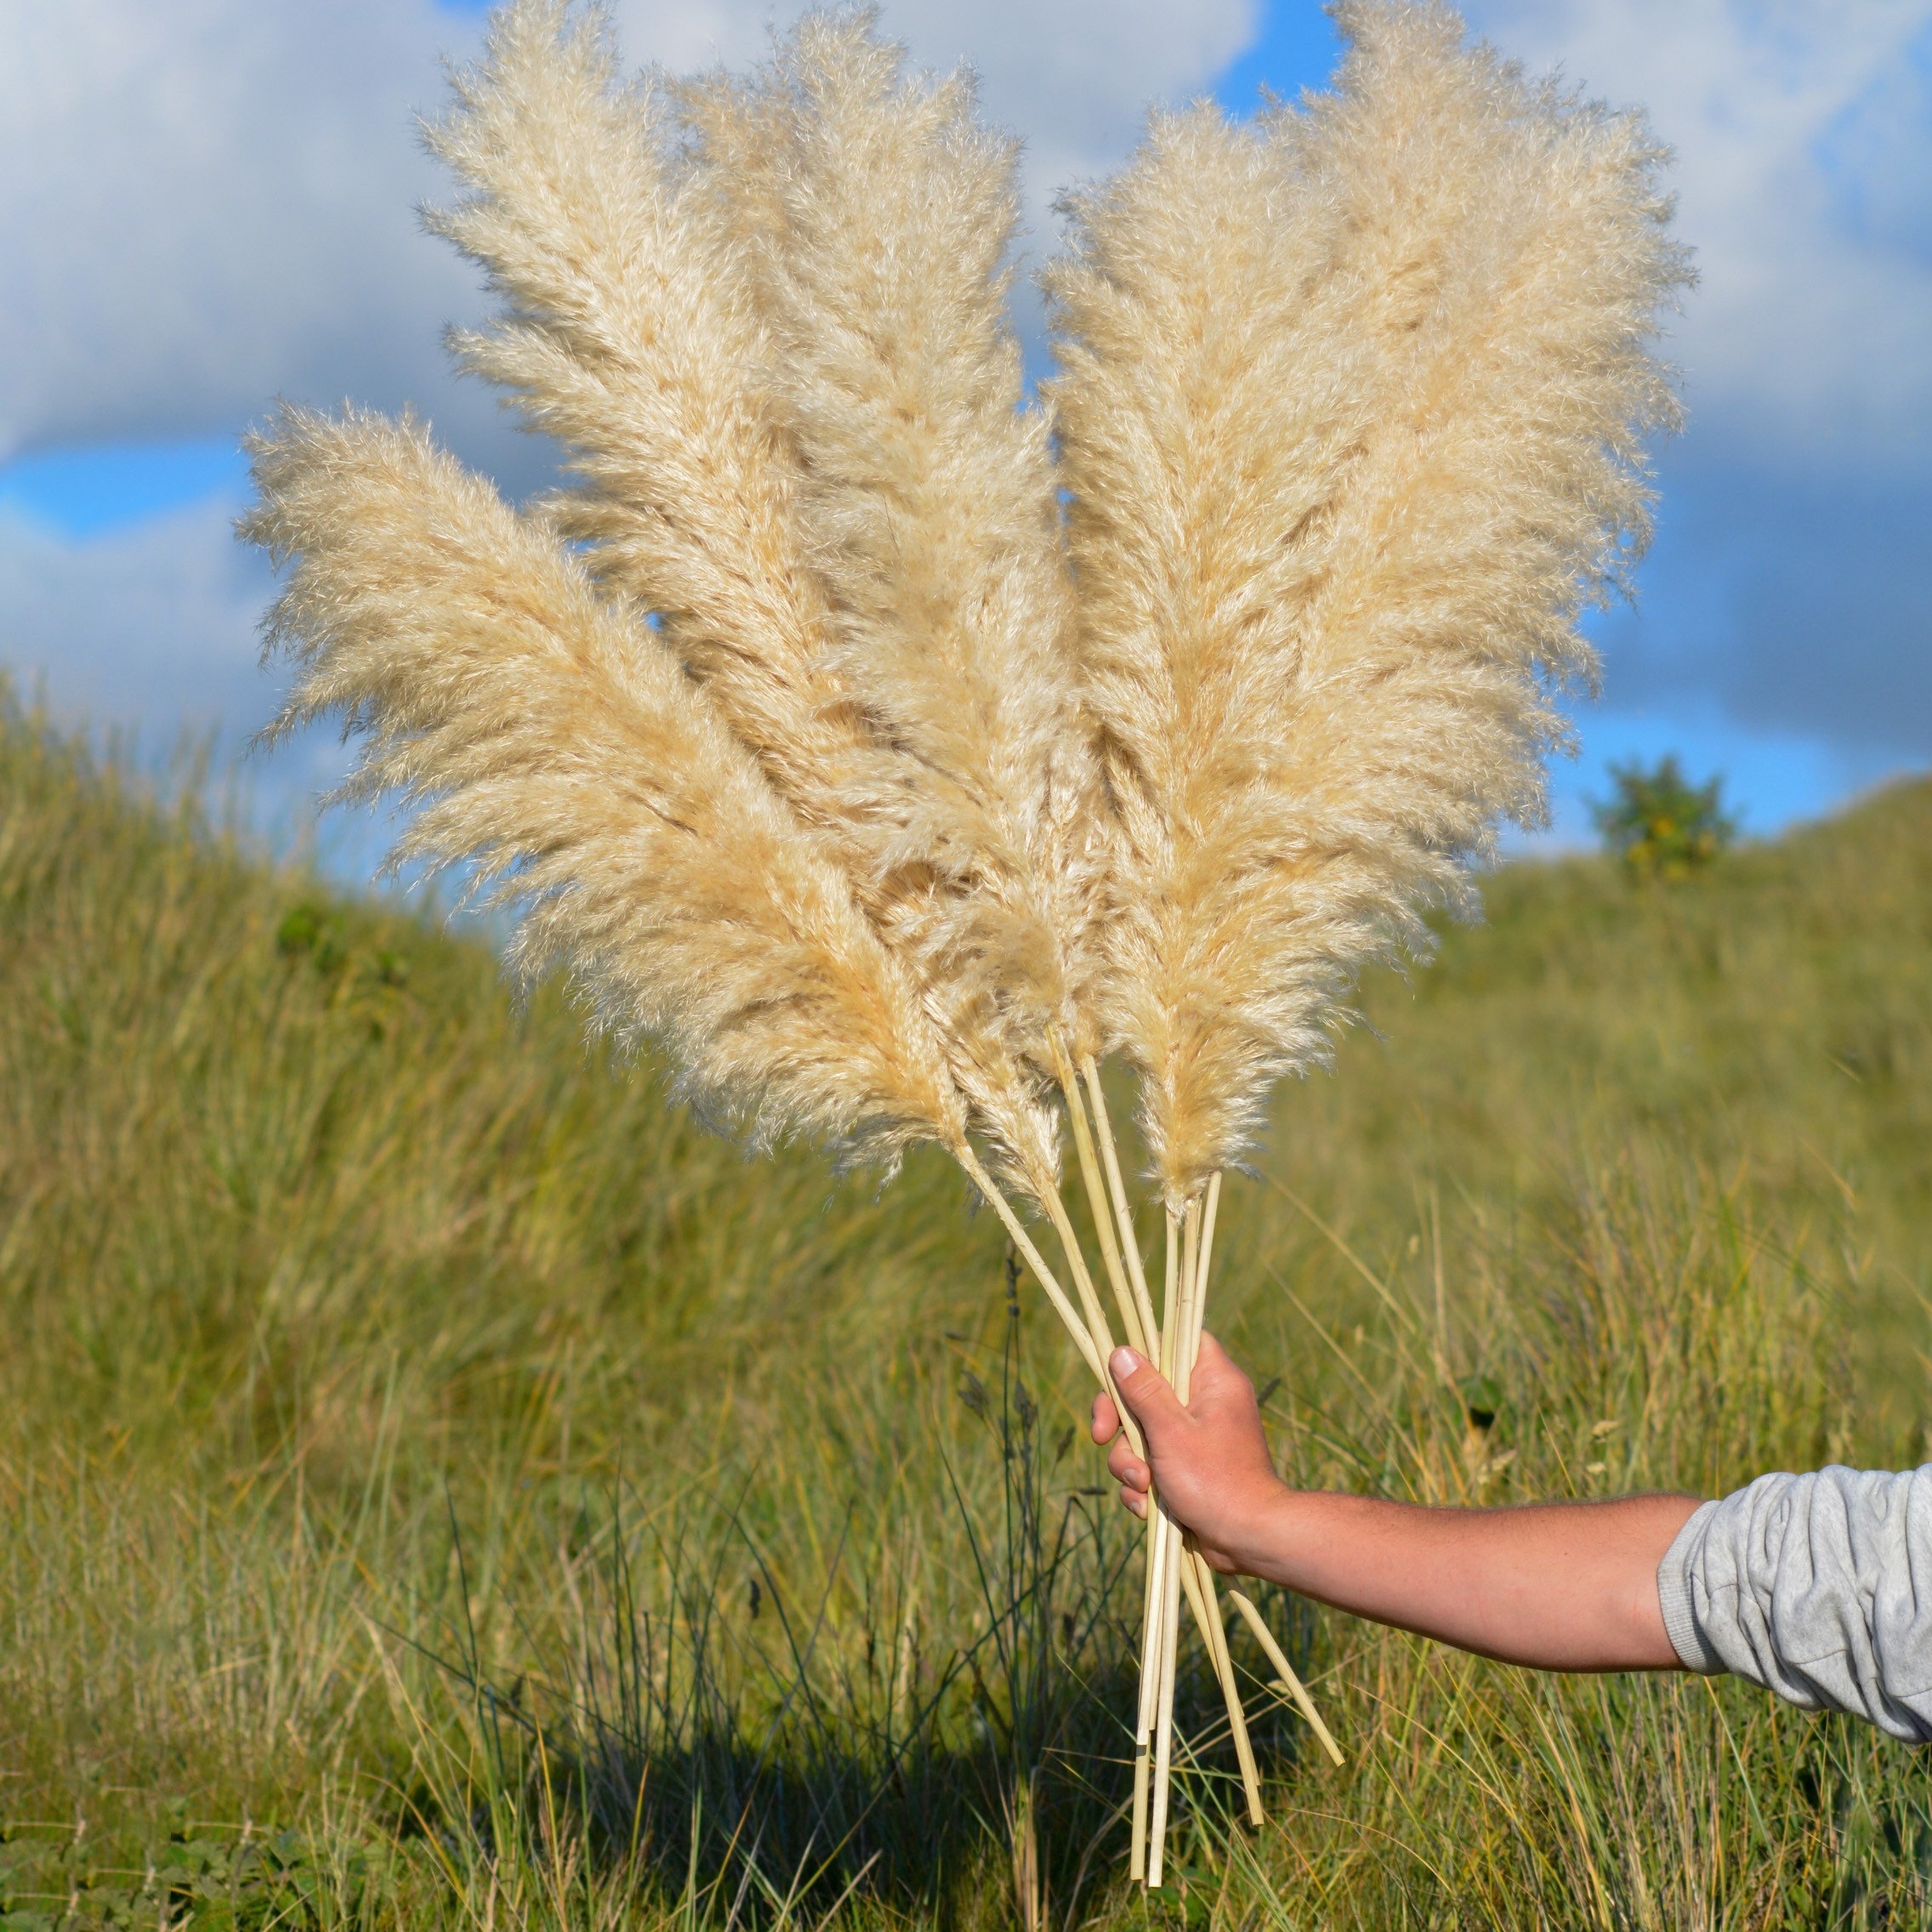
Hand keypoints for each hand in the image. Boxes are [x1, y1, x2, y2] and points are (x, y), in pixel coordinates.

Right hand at [1089, 1334, 1286, 1574]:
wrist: (1248, 1540)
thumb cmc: (1215, 1480)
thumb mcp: (1171, 1431)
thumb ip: (1144, 1391)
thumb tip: (1120, 1351)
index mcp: (1213, 1381)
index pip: (1177, 1341)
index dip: (1144, 1352)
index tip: (1117, 1375)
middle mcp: (1205, 1403)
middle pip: (1146, 1392)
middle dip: (1122, 1424)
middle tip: (1104, 1438)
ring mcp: (1195, 1438)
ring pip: (1142, 1434)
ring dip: (1129, 1462)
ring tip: (1142, 1487)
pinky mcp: (1187, 1469)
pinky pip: (1151, 1465)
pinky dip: (1143, 1485)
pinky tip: (1145, 1505)